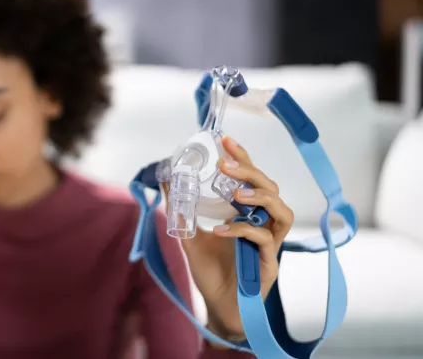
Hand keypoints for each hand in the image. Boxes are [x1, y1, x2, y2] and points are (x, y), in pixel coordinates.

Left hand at [163, 136, 293, 340]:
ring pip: (281, 211)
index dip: (243, 158)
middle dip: (250, 172)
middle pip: (271, 188)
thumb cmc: (210, 272)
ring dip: (259, 198)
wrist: (219, 308)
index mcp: (248, 214)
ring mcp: (270, 244)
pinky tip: (221, 230)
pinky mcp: (269, 264)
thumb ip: (181, 212)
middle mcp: (264, 224)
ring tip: (235, 195)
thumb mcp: (190, 237)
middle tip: (225, 165)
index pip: (252, 179)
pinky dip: (243, 231)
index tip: (225, 140)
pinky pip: (263, 241)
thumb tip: (166, 182)